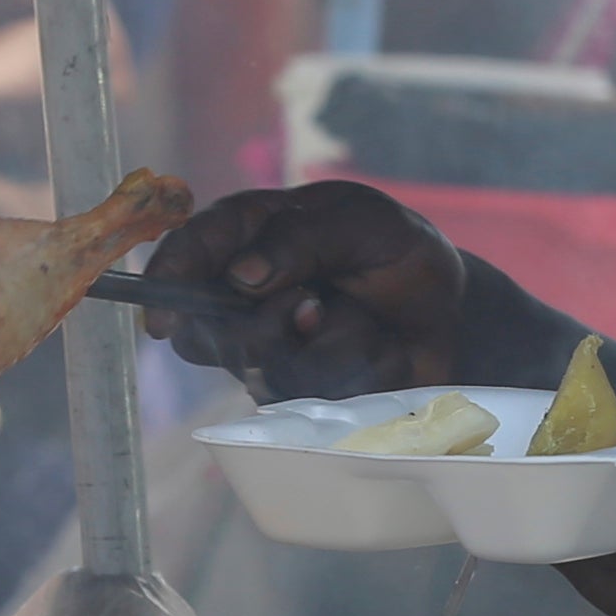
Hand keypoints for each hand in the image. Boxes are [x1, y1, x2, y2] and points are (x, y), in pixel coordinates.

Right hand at [136, 181, 476, 397]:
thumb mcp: (364, 224)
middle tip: (312, 303)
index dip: (168, 280)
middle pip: (202, 328)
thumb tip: (241, 277)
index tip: (163, 316)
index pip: (190, 250)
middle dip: (258, 326)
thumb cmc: (401, 255)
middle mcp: (244, 291)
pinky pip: (301, 392)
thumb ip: (301, 239)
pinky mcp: (293, 389)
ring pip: (255, 364)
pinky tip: (373, 349)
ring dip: (321, 342)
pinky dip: (348, 367)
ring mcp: (265, 344)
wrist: (451, 317)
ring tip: (358, 320)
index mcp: (251, 232)